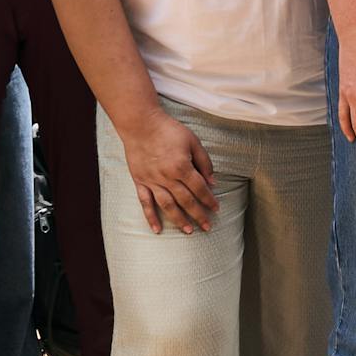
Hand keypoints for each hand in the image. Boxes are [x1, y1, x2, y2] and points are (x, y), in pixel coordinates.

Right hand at [119, 107, 219, 235]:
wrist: (141, 124)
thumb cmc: (169, 130)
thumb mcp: (193, 141)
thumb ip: (204, 162)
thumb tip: (213, 182)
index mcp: (182, 167)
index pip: (200, 189)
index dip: (209, 200)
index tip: (216, 209)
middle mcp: (167, 177)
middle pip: (186, 201)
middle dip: (198, 215)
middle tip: (208, 227)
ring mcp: (152, 181)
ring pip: (167, 205)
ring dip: (179, 220)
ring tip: (189, 231)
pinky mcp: (140, 181)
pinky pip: (145, 203)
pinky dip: (151, 217)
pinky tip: (157, 229)